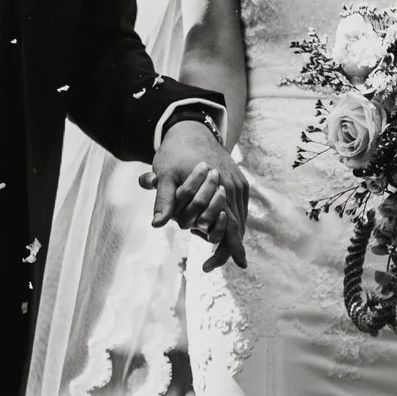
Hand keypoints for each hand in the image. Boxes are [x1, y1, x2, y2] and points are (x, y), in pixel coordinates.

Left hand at [143, 118, 247, 271]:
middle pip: (238, 227)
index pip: (230, 227)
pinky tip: (220, 232)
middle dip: (229, 248)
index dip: (230, 249)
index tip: (236, 266)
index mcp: (219, 188)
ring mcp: (239, 184)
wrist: (191, 129)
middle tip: (209, 265)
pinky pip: (240, 208)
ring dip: (230, 236)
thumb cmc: (174, 154)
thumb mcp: (164, 175)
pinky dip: (233, 222)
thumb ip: (163, 200)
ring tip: (214, 253)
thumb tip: (156, 224)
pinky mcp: (240, 182)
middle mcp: (233, 188)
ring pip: (240, 219)